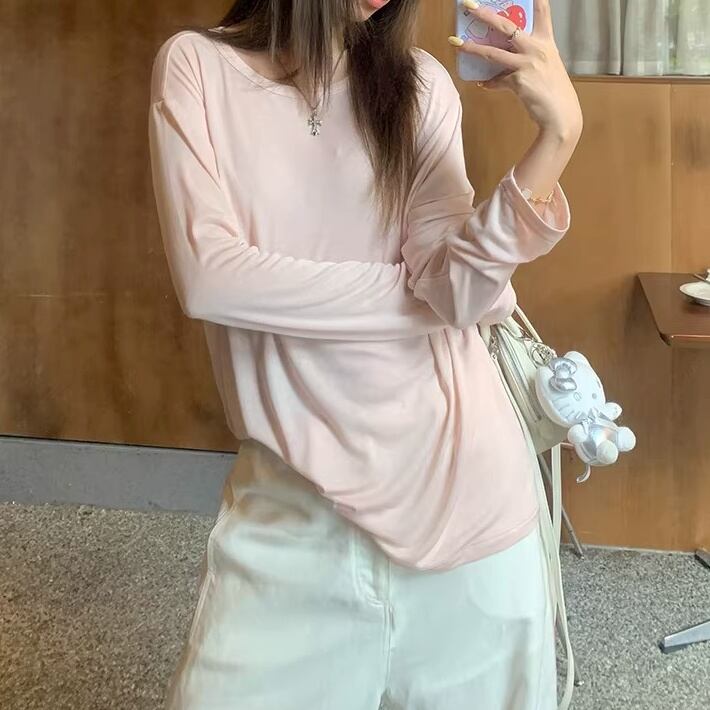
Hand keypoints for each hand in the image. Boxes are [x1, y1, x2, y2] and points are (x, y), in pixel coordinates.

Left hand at [450, 0, 582, 140]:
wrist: (561, 114)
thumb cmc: (554, 91)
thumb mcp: (546, 66)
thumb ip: (528, 59)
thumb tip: (505, 62)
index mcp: (546, 41)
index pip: (542, 11)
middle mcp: (536, 48)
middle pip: (507, 26)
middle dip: (485, 14)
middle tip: (469, 5)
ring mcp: (526, 64)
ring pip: (493, 52)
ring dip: (472, 48)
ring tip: (456, 43)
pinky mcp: (518, 81)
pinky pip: (497, 80)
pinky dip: (489, 83)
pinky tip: (483, 84)